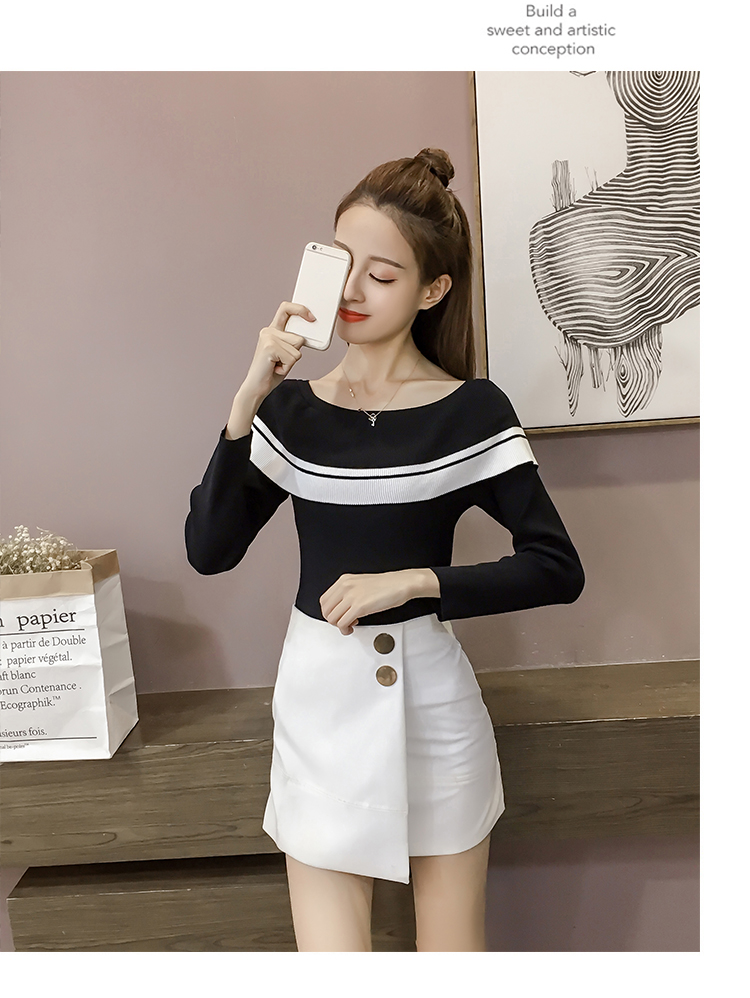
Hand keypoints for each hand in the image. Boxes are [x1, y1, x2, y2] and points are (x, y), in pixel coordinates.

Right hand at [240, 301, 314, 399]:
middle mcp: (268, 331)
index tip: (311, 318)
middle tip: (281, 361)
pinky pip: (292, 358)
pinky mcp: (270, 347)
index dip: (300, 309)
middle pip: (299, 338)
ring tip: (278, 365)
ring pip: (297, 349)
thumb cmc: (272, 372)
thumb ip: (293, 341)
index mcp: (272, 330)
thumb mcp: (285, 352)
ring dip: (291, 362)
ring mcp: (268, 338)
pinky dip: (287, 367)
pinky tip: (276, 368)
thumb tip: (308, 335)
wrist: (256, 387)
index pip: (286, 309)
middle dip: (295, 353)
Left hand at [319, 569, 439, 634]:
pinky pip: (343, 623)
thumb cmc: (386, 585)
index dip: (329, 612)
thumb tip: (340, 607)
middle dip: (333, 620)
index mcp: (344, 580)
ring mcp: (351, 596)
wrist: (401, 583)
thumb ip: (348, 592)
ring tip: (349, 625)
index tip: (338, 615)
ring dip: (339, 626)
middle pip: (326, 610)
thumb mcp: (360, 583)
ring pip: (332, 618)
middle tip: (342, 622)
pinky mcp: (359, 606)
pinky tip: (353, 626)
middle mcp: (345, 587)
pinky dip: (345, 628)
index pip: (324, 600)